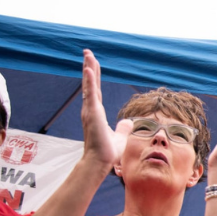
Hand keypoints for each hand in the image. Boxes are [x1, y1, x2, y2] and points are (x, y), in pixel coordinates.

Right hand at [79, 49, 128, 169]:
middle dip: (89, 67)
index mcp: (96, 113)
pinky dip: (90, 81)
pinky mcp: (92, 114)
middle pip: (91, 84)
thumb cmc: (107, 152)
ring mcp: (90, 111)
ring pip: (89, 85)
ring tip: (88, 55)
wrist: (100, 162)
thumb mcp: (119, 137)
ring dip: (88, 69)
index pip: (96, 90)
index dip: (95, 77)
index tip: (93, 64)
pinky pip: (91, 94)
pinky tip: (89, 69)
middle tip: (87, 52)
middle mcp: (91, 109)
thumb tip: (128, 122)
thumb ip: (122, 128)